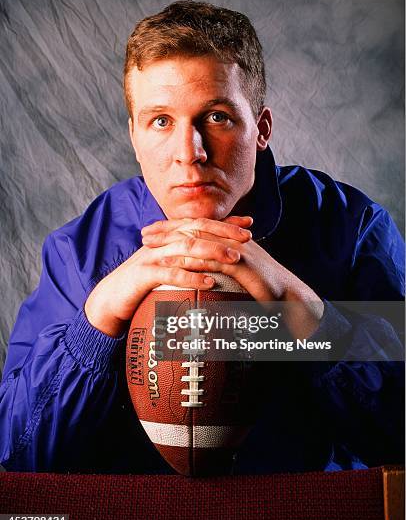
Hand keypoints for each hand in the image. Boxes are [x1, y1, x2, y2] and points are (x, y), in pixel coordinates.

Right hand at [84, 216, 251, 336]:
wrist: (109, 299)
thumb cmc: (143, 285)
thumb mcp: (168, 268)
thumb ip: (189, 260)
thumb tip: (217, 261)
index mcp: (169, 238)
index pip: (200, 224)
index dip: (225, 223)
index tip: (249, 224)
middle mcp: (161, 242)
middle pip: (196, 230)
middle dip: (224, 232)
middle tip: (247, 238)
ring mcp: (152, 256)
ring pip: (185, 248)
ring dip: (212, 252)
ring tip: (235, 259)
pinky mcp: (143, 274)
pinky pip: (170, 273)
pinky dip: (191, 276)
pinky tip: (209, 282)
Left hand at [142, 217, 323, 338]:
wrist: (289, 294)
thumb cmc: (263, 287)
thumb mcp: (240, 272)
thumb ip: (222, 267)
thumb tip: (203, 272)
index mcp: (229, 237)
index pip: (197, 225)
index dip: (173, 225)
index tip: (152, 229)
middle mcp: (231, 238)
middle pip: (193, 227)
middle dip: (167, 229)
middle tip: (144, 232)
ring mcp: (237, 249)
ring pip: (199, 240)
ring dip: (173, 242)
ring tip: (152, 246)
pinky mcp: (242, 264)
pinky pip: (212, 260)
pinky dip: (191, 261)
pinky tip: (173, 264)